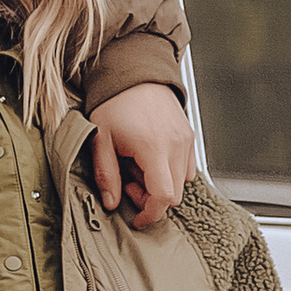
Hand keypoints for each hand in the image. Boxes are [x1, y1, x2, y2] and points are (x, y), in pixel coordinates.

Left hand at [89, 83, 196, 227]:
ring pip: (183, 181)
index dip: (150, 213)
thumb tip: (110, 202)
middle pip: (175, 193)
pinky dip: (171, 171)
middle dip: (152, 199)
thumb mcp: (101, 138)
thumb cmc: (115, 101)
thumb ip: (106, 174)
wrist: (134, 72)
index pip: (164, 196)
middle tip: (129, 185)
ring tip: (138, 168)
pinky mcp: (189, 134)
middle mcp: (176, 144)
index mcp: (154, 147)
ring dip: (162, 184)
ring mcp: (186, 139)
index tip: (137, 218)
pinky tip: (151, 159)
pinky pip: (188, 166)